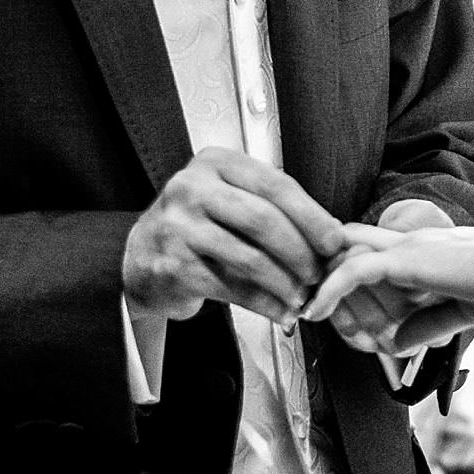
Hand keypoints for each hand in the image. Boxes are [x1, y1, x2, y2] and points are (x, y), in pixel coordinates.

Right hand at [124, 147, 346, 325]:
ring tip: (302, 295)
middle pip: (264, 219)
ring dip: (285, 282)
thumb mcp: (228, 199)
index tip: (334, 240)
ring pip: (250, 257)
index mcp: (215, 163)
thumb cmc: (194, 227)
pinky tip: (278, 310)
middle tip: (320, 272)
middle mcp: (192, 188)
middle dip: (301, 251)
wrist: (139, 258)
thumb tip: (329, 234)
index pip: (275, 184)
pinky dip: (263, 303)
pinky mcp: (173, 266)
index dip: (311, 215)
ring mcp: (179, 227)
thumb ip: (271, 207)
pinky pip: (231, 287)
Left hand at [304, 226, 473, 354]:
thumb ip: (428, 324)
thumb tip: (399, 343)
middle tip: (299, 299)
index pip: (372, 249)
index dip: (347, 270)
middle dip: (321, 268)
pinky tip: (312, 311)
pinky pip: (353, 271)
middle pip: (347, 241)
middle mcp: (411, 240)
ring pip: (343, 253)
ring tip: (295, 307)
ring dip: (317, 280)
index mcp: (426, 248)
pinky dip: (329, 290)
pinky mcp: (407, 259)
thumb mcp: (463, 312)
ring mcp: (407, 246)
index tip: (329, 303)